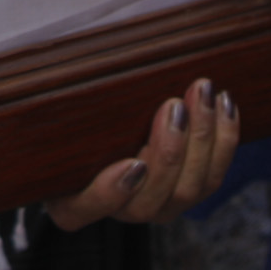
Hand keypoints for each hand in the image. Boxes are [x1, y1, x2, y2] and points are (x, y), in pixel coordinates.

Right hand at [47, 78, 238, 231]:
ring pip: (190, 189)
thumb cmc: (72, 120)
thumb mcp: (54, 116)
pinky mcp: (188, 192)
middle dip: (170, 152)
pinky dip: (224, 140)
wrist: (104, 128)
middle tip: (173, 106)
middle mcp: (120, 212)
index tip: (131, 163)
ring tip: (201, 93)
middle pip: (152, 200)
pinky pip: (213, 176)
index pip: (86, 209)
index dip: (112, 192)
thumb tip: (46, 57)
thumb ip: (55, 102)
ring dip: (202, 139)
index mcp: (72, 204)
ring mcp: (158, 206)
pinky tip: (224, 104)